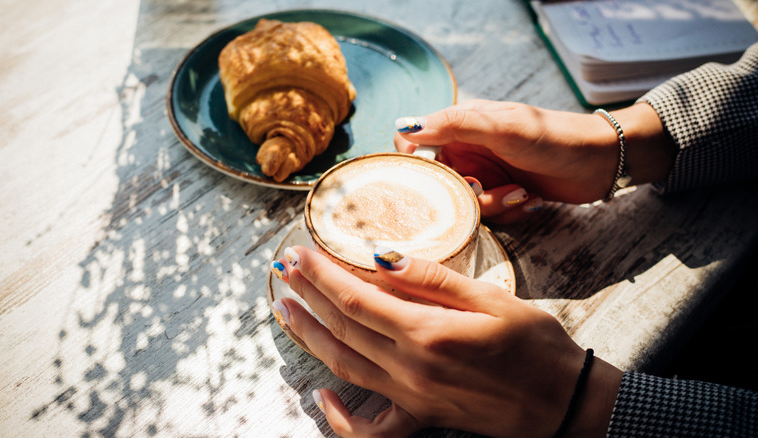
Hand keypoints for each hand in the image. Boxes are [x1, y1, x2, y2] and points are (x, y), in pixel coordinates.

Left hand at [272, 246, 622, 436]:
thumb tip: (382, 258)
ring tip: (286, 311)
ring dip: (310, 336)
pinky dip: (339, 415)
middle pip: (342, 327)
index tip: (299, 253)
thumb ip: (433, 279)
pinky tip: (321, 397)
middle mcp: (410, 368)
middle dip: (308, 295)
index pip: (356, 298)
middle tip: (284, 271)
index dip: (321, 274)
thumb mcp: (491, 298)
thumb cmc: (535, 345)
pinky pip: (368, 423)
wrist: (563, 403)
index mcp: (428, 332)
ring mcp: (411, 396)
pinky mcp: (420, 413)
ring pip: (344, 364)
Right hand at [394, 100, 674, 222]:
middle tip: (485, 189)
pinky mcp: (502, 194)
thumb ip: (454, 125)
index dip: (415, 164)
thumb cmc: (553, 136)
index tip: (431, 180)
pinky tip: (530, 199)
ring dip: (493, 204)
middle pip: (438, 182)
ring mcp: (485, 173)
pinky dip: (508, 211)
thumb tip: (405, 127)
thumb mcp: (502, 127)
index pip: (414, 144)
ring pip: (463, 204)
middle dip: (463, 193)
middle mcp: (467, 150)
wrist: (601, 161)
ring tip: (521, 192)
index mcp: (460, 126)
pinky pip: (488, 215)